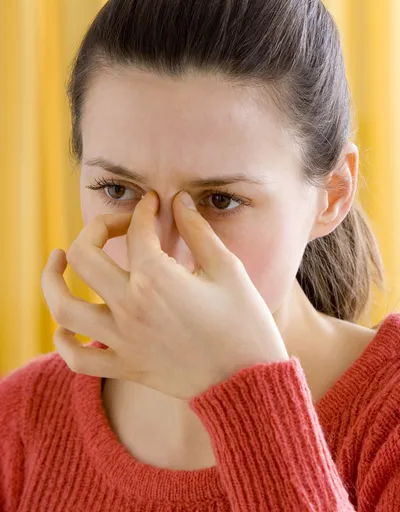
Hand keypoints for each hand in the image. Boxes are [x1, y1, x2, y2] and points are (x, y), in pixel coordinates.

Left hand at [41, 190, 288, 400]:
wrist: (248, 381)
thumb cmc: (244, 322)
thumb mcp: (227, 269)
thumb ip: (198, 231)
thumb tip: (179, 201)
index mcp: (156, 278)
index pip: (137, 230)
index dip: (145, 209)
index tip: (155, 203)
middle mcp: (129, 306)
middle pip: (84, 256)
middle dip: (96, 229)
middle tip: (114, 224)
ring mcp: (122, 339)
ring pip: (63, 306)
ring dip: (52, 279)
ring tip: (56, 259)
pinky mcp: (125, 366)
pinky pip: (77, 358)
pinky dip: (62, 340)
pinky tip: (63, 324)